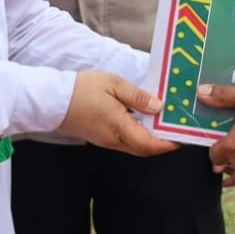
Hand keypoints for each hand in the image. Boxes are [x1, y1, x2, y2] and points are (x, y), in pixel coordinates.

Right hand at [59, 71, 178, 156]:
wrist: (52, 100)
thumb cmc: (82, 89)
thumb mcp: (113, 84)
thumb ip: (137, 96)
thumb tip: (158, 106)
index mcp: (119, 127)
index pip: (150, 144)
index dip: (169, 143)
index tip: (183, 137)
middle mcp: (114, 140)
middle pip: (145, 149)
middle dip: (163, 144)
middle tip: (177, 130)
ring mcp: (107, 141)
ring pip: (135, 146)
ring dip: (151, 140)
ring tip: (164, 124)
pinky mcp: (101, 137)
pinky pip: (125, 141)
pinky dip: (138, 136)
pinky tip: (143, 121)